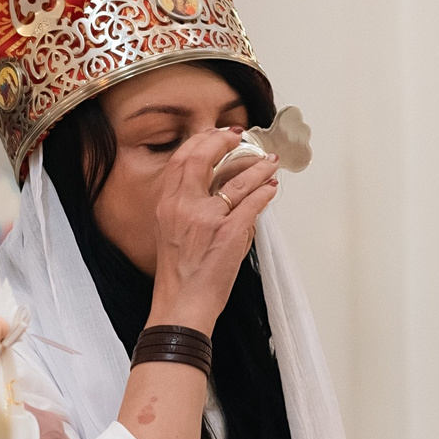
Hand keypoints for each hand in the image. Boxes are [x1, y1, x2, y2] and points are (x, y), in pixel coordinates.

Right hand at [145, 128, 280, 332]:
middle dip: (225, 143)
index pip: (181, 159)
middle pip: (204, 158)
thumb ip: (187, 205)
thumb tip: (215, 185)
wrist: (182, 303)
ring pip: (237, 180)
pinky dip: (265, 193)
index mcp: (167, 204)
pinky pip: (252, 203)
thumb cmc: (179, 273)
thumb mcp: (171, 231)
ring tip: (269, 162)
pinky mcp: (228, 233)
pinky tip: (271, 189)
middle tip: (241, 139)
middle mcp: (183, 206)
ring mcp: (207, 218)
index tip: (217, 135)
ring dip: (257, 167)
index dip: (202, 141)